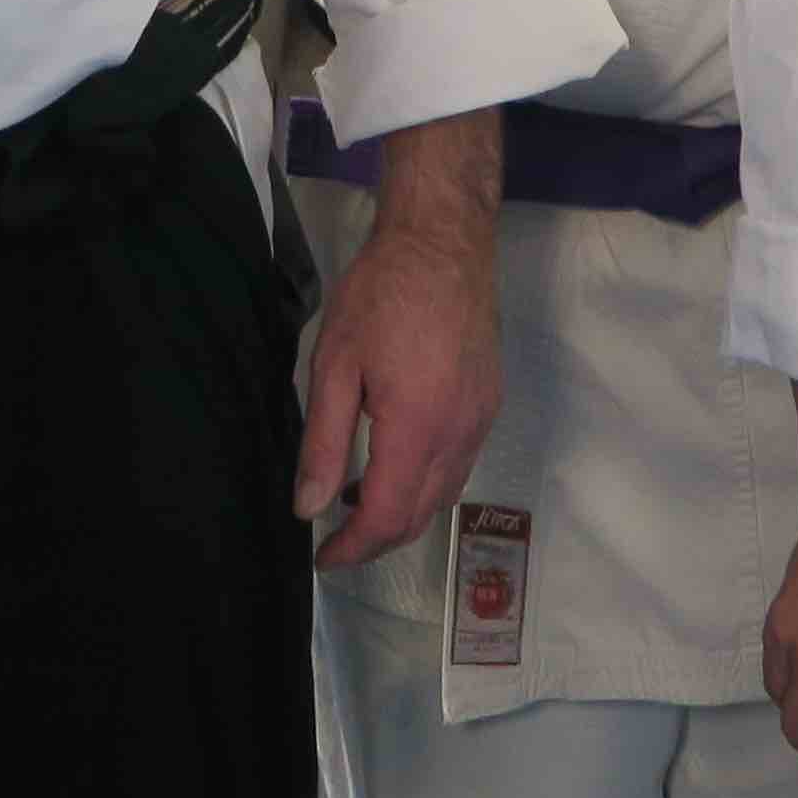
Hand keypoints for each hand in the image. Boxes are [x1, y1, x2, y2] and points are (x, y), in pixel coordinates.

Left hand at [294, 111, 501, 568]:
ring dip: (402, 513)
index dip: (352, 547)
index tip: (322, 557)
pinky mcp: (489, 404)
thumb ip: (322, 442)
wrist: (444, 240)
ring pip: (443, 495)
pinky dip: (425, 483)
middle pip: (420, 516)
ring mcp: (481, 420)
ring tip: (354, 500)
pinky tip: (393, 460)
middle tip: (334, 540)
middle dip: (376, 540)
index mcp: (417, 427)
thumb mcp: (334, 365)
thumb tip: (308, 508)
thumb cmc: (380, 294)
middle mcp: (459, 434)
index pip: (386, 516)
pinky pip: (459, 465)